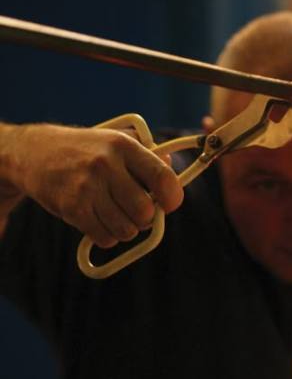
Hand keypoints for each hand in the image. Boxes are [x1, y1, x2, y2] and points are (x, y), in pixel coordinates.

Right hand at [14, 123, 183, 248]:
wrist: (33, 153)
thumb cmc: (83, 150)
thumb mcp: (114, 141)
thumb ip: (145, 155)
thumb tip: (171, 169)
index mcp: (122, 145)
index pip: (162, 177)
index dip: (172, 197)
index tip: (168, 203)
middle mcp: (105, 165)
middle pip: (145, 211)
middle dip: (145, 218)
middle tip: (136, 211)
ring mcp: (87, 188)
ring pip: (126, 230)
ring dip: (126, 228)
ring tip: (116, 214)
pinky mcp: (72, 208)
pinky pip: (105, 238)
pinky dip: (108, 236)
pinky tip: (100, 220)